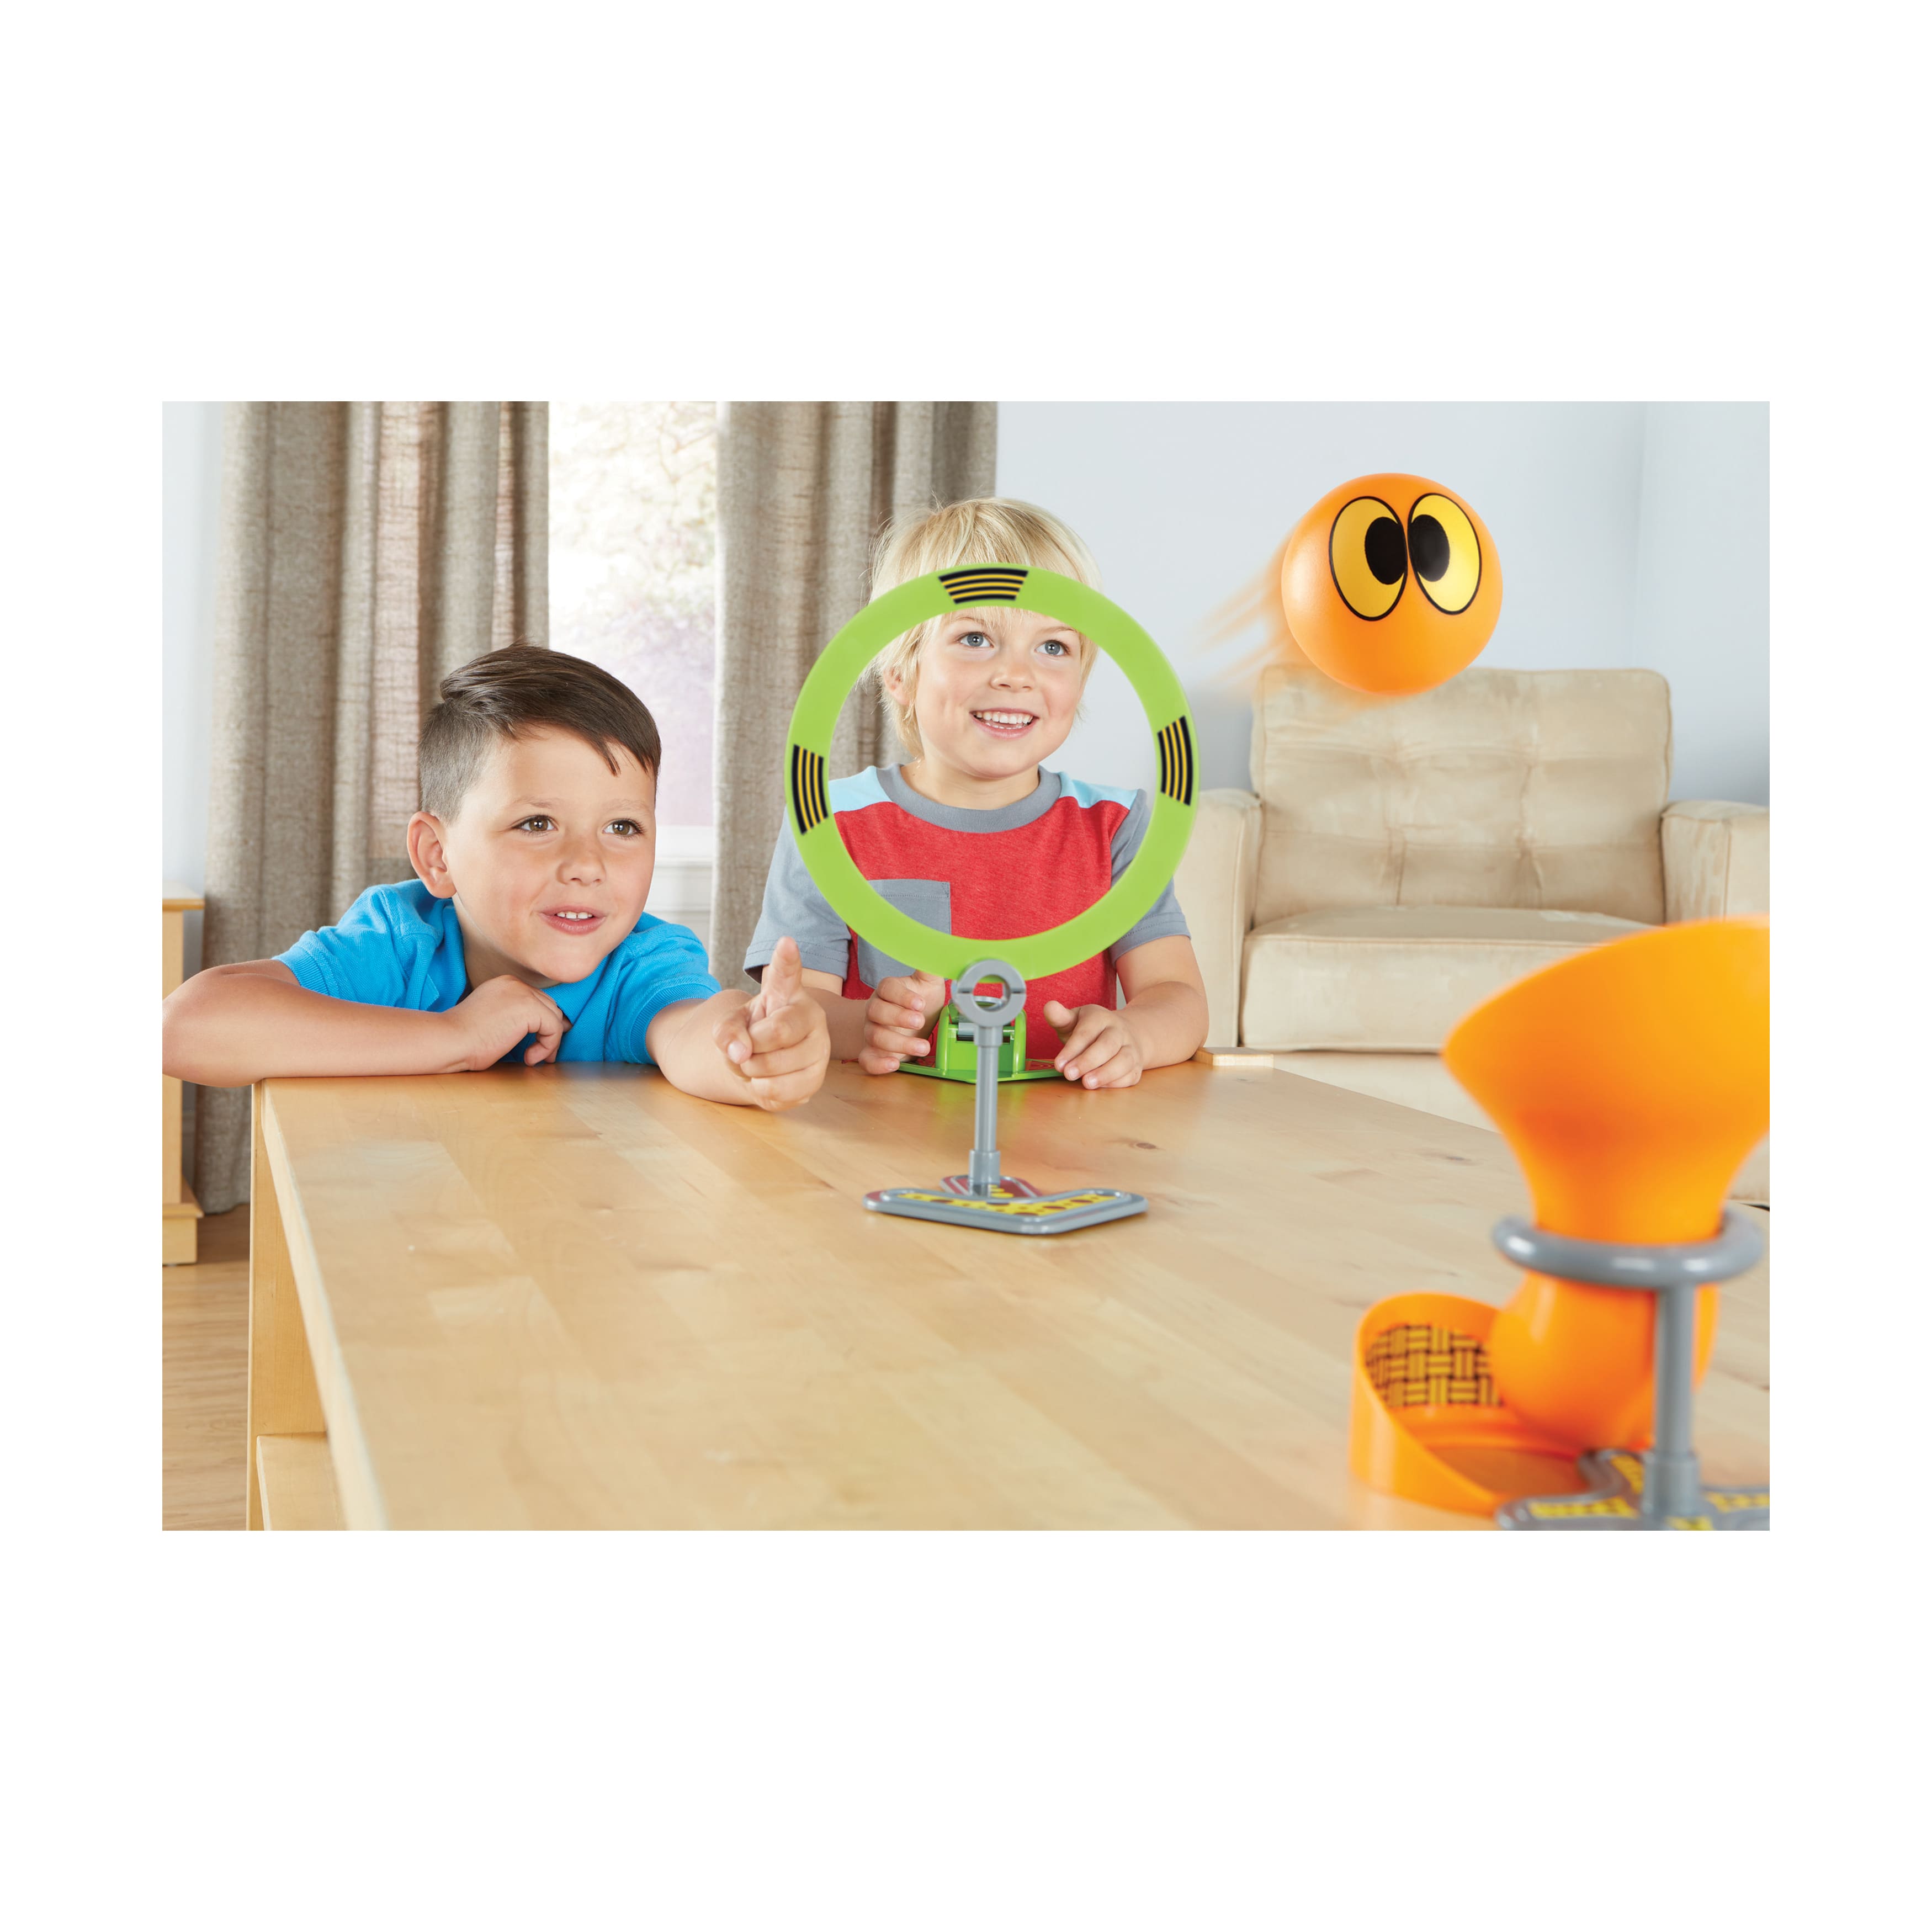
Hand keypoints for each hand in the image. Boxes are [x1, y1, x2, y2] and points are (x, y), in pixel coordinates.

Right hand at [446, 975, 568, 1069]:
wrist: (449, 1041)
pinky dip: (547, 1046)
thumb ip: (516, 1017)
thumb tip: (548, 1026)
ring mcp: (522, 993)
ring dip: (549, 1041)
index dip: (542, 1023)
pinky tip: (528, 1058)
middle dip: (550, 1031)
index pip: (537, 1000)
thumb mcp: (494, 1020)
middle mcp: (515, 983)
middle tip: (542, 1053)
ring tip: (533, 1057)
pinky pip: (554, 1029)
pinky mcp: (528, 1009)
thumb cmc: (464, 1039)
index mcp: (505, 984)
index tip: (539, 1044)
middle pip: (549, 1006)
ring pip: (554, 1017)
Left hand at [712, 936, 829, 1110]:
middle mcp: (813, 1018)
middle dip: (750, 1046)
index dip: (787, 959)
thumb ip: (726, 1030)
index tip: (785, 943)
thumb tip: (740, 1052)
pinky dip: (761, 1089)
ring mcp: (819, 1050)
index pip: (788, 975)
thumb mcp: (731, 1023)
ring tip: (756, 1063)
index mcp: (791, 995)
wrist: (762, 1064)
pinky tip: (766, 1080)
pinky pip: (779, 1091)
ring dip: (752, 1070)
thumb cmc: (751, 1034)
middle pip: (777, 1033)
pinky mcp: (816, 1080)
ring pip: (776, 1068)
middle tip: (748, 1047)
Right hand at [859, 969, 948, 1075]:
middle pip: (877, 1011)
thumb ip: (930, 969)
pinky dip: (878, 1064)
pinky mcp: (873, 1053)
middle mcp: (876, 1010)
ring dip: (899, 1043)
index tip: (919, 1003)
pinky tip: (894, 1064)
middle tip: (920, 1022)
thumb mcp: (929, 985)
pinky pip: (867, 1059)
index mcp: (889, 991)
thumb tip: (938, 949)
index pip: (887, 988)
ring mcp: (872, 1032)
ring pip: (875, 1036)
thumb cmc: (920, 1005)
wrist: (910, 1028)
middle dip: (899, 1017)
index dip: (902, 996)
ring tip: (923, 1047)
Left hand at [1042, 1000, 1144, 1088]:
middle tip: (1069, 1075)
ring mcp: (1130, 1049)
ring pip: (1123, 1060)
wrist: (1123, 1035)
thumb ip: (1060, 1017)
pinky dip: (1116, 1083)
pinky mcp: (1136, 1067)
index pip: (1087, 1032)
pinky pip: (1130, 1075)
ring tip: (1087, 1084)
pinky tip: (1100, 1087)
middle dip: (1087, 1061)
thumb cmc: (1090, 1031)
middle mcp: (1119, 1031)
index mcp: (1101, 1018)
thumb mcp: (1073, 1020)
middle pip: (1107, 1045)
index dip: (1072, 1049)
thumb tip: (1049, 1007)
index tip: (1059, 1065)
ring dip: (1105, 1074)